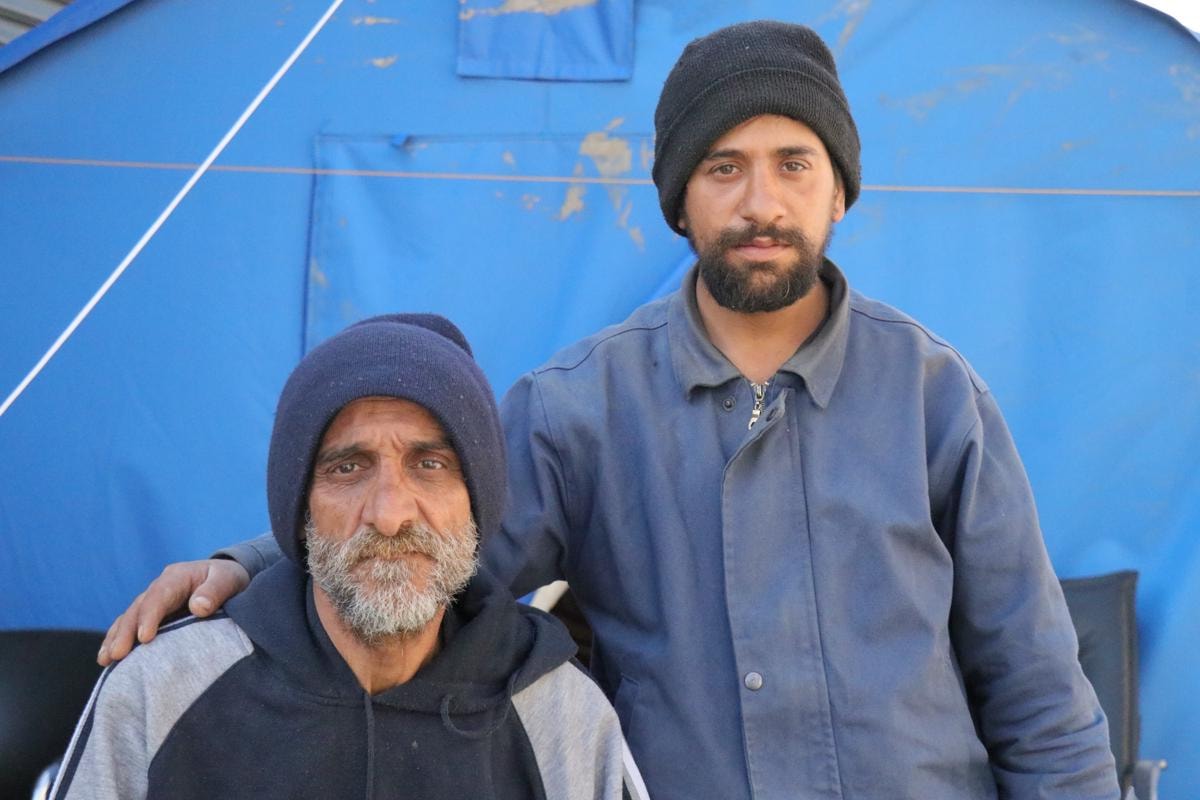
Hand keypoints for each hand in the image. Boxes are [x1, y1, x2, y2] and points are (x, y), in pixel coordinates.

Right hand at [97, 559, 250, 665]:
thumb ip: (215, 591)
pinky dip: (117, 641)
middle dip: (126, 632)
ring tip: (106, 659)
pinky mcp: (151, 617)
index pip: (158, 596)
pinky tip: (107, 660)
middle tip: (117, 654)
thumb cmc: (228, 579)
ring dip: (116, 638)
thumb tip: (198, 606)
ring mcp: (152, 603)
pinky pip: (130, 628)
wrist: (226, 580)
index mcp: (176, 577)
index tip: (144, 638)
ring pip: (128, 618)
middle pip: (137, 609)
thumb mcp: (228, 580)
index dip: (149, 616)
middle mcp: (159, 589)